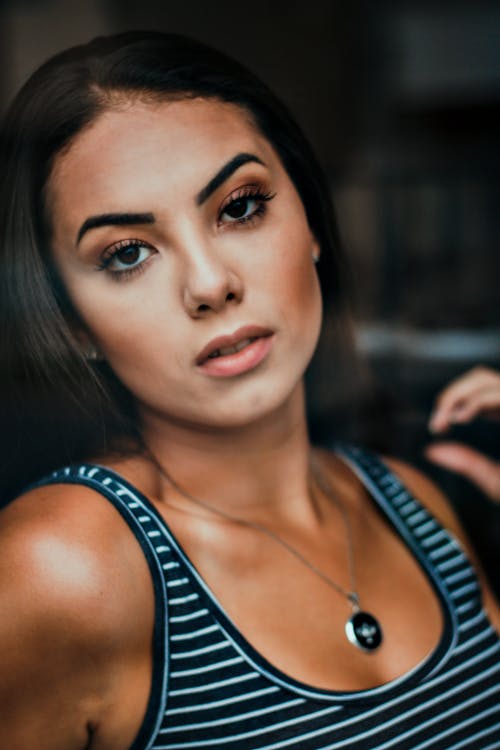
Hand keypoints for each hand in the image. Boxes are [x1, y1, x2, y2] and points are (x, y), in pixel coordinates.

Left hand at [426, 366, 499, 501]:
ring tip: (447, 421)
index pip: (478, 389)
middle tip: (437, 424)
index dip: (452, 400)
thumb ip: (468, 464)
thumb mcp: (497, 481)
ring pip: (486, 380)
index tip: (437, 427)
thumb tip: (432, 451)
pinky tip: (461, 419)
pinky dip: (476, 402)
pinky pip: (499, 394)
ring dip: (459, 395)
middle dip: (451, 395)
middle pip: (480, 377)